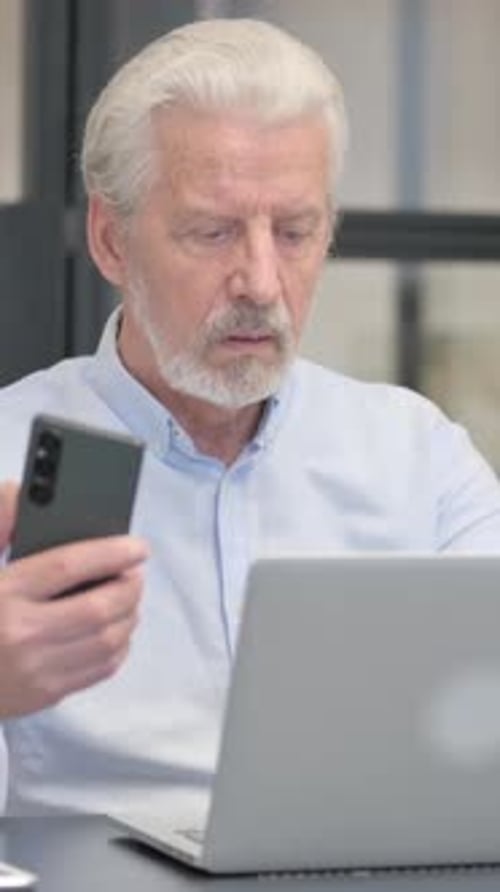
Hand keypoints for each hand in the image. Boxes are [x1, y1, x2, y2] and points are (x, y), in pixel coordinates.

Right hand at [0, 482, 147, 717]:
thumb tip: (19, 493)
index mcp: (3, 594)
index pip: (68, 566)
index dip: (109, 553)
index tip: (136, 546)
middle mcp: (20, 634)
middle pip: (98, 608)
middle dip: (128, 587)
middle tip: (135, 573)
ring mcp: (35, 669)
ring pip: (107, 640)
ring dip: (130, 616)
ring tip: (128, 598)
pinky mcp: (46, 694)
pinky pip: (100, 669)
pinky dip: (119, 646)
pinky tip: (116, 630)